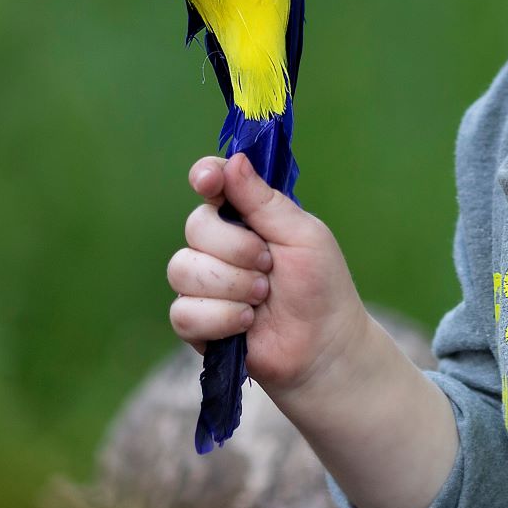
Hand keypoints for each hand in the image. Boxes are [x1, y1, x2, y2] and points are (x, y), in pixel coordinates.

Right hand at [167, 153, 371, 396]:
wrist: (323, 346)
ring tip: (261, 298)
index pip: (211, 182)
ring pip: (183, 270)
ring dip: (231, 286)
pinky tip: (246, 323)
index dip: (206, 177)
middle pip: (196, 226)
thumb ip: (264, 201)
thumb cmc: (321, 286)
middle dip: (236, 249)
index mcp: (244, 215)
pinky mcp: (196, 321)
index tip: (210, 181)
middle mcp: (217, 244)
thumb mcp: (302, 235)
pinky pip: (183, 312)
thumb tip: (231, 161)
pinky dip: (220, 318)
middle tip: (269, 265)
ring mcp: (203, 283)